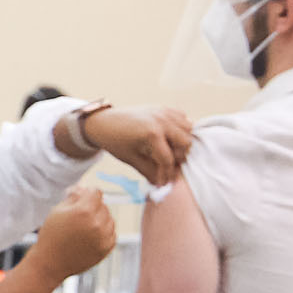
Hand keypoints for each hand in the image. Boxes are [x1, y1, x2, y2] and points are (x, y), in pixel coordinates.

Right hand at [22, 187, 117, 278]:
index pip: (95, 192)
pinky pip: (111, 232)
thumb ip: (75, 197)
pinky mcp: (107, 247)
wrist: (51, 263)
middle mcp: (97, 223)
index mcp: (84, 211)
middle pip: (102, 205)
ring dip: (99, 220)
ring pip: (109, 218)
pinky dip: (103, 232)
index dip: (86, 193)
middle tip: (76, 218)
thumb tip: (85, 189)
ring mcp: (104, 236)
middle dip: (91, 208)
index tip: (79, 199)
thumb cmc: (51, 235)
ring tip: (82, 229)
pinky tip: (88, 237)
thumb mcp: (58, 210)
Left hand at [81, 106, 195, 186]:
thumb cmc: (116, 141)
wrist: (104, 122)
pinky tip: (169, 138)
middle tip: (166, 166)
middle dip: (178, 157)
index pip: (169, 159)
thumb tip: (162, 185)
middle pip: (185, 143)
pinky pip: (183, 117)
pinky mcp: (164, 108)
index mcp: (152, 134)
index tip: (164, 183)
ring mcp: (164, 111)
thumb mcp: (132, 160)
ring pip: (188, 129)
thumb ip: (149, 172)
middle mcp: (162, 120)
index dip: (167, 174)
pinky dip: (180, 128)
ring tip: (168, 151)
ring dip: (182, 142)